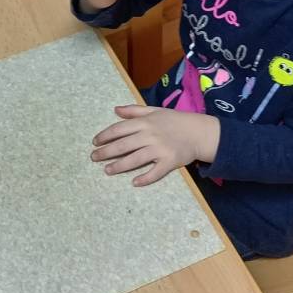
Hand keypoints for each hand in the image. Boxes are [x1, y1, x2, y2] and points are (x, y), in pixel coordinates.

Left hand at [91, 105, 219, 185]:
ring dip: (119, 166)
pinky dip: (145, 178)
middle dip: (106, 152)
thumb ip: (134, 110)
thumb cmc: (174, 121)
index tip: (95, 142)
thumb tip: (115, 110)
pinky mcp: (169, 162)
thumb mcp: (154, 110)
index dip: (105, 136)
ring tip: (107, 170)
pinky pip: (155, 172)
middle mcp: (150, 135)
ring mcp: (159, 149)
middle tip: (94, 158)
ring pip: (135, 159)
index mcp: (145, 122)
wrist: (198, 132)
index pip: (119, 129)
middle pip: (123, 145)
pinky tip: (134, 182)